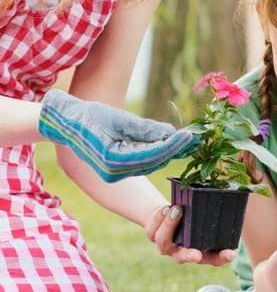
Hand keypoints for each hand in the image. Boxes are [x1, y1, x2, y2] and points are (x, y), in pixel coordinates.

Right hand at [38, 89, 195, 182]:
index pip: (151, 154)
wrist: (66, 123)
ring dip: (168, 153)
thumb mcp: (119, 119)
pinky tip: (172, 145)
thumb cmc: (90, 116)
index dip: (172, 145)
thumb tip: (171, 132)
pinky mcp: (115, 172)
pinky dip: (156, 154)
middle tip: (196, 138)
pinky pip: (141, 164)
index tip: (189, 135)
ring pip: (149, 164)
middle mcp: (113, 173)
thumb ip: (145, 128)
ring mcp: (114, 175)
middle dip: (174, 150)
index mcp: (112, 160)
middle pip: (153, 162)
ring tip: (188, 141)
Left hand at [144, 204, 236, 266]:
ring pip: (164, 241)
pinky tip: (166, 208)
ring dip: (170, 225)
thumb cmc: (192, 216)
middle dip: (190, 256)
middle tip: (197, 255)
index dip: (222, 258)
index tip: (230, 254)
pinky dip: (160, 217)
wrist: (167, 213)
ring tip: (177, 209)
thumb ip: (214, 217)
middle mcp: (181, 253)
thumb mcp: (204, 217)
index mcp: (201, 251)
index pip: (214, 259)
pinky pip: (153, 229)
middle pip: (184, 258)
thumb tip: (231, 202)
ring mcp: (166, 246)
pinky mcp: (153, 236)